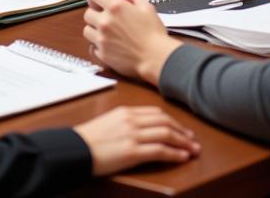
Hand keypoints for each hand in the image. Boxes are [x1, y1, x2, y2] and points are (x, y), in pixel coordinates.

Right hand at [73, 105, 199, 174]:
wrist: (76, 149)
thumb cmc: (89, 139)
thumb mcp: (109, 123)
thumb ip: (125, 122)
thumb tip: (141, 129)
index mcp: (126, 112)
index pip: (156, 112)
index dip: (173, 121)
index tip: (182, 129)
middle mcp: (131, 120)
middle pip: (164, 121)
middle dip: (182, 131)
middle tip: (193, 140)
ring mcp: (132, 135)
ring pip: (166, 134)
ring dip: (183, 143)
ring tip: (193, 150)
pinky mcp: (132, 152)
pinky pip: (159, 151)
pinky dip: (174, 154)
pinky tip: (182, 157)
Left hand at [83, 0, 181, 84]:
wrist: (155, 57)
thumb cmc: (154, 35)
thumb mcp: (147, 7)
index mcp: (115, 7)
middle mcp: (105, 22)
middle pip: (88, 13)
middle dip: (96, 13)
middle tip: (107, 17)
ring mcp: (102, 39)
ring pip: (87, 30)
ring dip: (94, 29)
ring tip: (107, 32)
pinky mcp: (102, 54)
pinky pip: (92, 47)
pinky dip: (97, 45)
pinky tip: (107, 44)